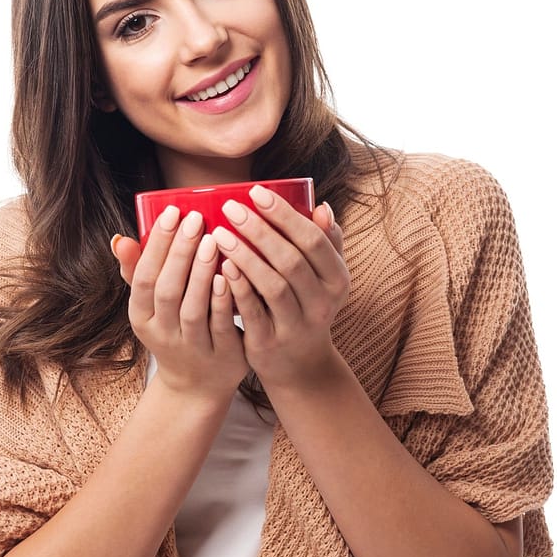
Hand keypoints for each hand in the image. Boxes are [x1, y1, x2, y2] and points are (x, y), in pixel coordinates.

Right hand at [111, 207, 246, 400]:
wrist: (197, 386)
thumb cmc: (174, 331)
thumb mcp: (150, 307)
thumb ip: (138, 272)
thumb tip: (120, 239)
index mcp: (141, 317)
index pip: (144, 278)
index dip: (156, 246)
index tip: (172, 213)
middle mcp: (163, 334)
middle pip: (167, 290)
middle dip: (180, 253)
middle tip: (195, 219)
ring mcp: (192, 347)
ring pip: (193, 308)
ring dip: (201, 273)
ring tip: (213, 240)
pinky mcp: (221, 356)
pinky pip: (222, 325)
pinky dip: (224, 300)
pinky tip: (229, 275)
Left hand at [209, 186, 349, 388]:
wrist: (298, 364)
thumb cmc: (306, 305)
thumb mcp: (324, 278)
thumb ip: (325, 242)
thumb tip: (321, 206)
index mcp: (337, 280)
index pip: (314, 240)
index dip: (285, 215)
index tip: (256, 192)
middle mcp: (322, 304)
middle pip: (292, 261)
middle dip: (260, 231)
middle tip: (231, 208)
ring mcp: (296, 326)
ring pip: (272, 286)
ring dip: (245, 256)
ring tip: (219, 233)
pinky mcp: (270, 343)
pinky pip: (253, 312)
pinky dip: (237, 287)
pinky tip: (220, 266)